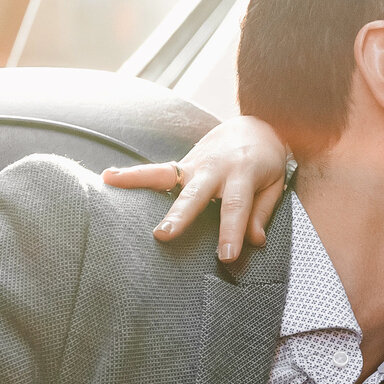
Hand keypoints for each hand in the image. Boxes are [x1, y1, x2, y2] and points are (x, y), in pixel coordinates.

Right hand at [101, 115, 290, 262]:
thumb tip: (255, 241)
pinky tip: (108, 177)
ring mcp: (195, 164)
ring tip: (116, 189)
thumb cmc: (266, 162)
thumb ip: (262, 211)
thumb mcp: (275, 185)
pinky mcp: (182, 165)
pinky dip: (133, 174)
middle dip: (180, 215)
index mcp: (244, 173)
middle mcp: (215, 168)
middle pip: (195, 194)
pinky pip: (156, 171)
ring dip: (141, 183)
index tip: (225, 256)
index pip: (237, 207)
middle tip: (164, 236)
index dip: (231, 232)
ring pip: (166, 175)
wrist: (255, 127)